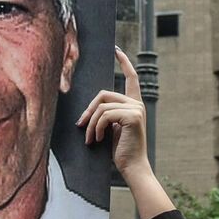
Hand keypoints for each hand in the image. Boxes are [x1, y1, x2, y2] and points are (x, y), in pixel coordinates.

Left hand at [77, 48, 173, 218]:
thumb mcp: (112, 129)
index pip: (131, 78)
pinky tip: (98, 140)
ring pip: (101, 106)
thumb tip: (89, 110)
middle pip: (103, 94)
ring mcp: (136, 109)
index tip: (116, 50)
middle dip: (88, 111)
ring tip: (91, 139)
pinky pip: (105, 115)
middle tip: (81, 126)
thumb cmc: (120, 151)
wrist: (132, 168)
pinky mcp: (133, 117)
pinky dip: (97, 128)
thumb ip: (106, 115)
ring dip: (91, 124)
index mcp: (134, 105)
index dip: (124, 62)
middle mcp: (137, 104)